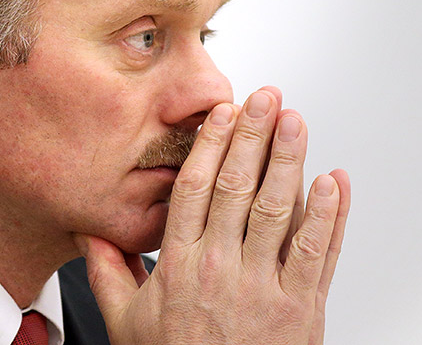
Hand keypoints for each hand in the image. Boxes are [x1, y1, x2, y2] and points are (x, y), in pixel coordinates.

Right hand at [74, 87, 350, 344]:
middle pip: (236, 188)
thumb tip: (87, 235)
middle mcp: (220, 267)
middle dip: (252, 137)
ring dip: (289, 160)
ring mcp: (262, 287)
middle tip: (264, 98)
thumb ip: (106, 273)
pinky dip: (330, 215)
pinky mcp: (300, 308)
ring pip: (277, 210)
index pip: (194, 190)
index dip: (209, 146)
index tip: (219, 115)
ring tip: (295, 121)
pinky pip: (318, 253)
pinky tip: (334, 182)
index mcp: (179, 265)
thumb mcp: (125, 322)